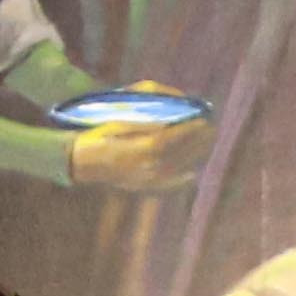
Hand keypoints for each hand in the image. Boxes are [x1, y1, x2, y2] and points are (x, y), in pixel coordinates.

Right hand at [68, 102, 213, 194]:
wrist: (84, 161)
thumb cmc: (102, 132)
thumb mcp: (122, 115)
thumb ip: (149, 110)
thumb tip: (177, 106)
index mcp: (140, 148)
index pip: (172, 138)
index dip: (189, 129)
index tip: (203, 119)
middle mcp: (147, 167)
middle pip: (180, 153)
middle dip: (199, 140)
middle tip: (211, 127)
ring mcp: (147, 181)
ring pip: (179, 168)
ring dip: (196, 155)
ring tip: (207, 142)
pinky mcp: (145, 189)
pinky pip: (170, 186)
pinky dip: (183, 180)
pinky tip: (191, 172)